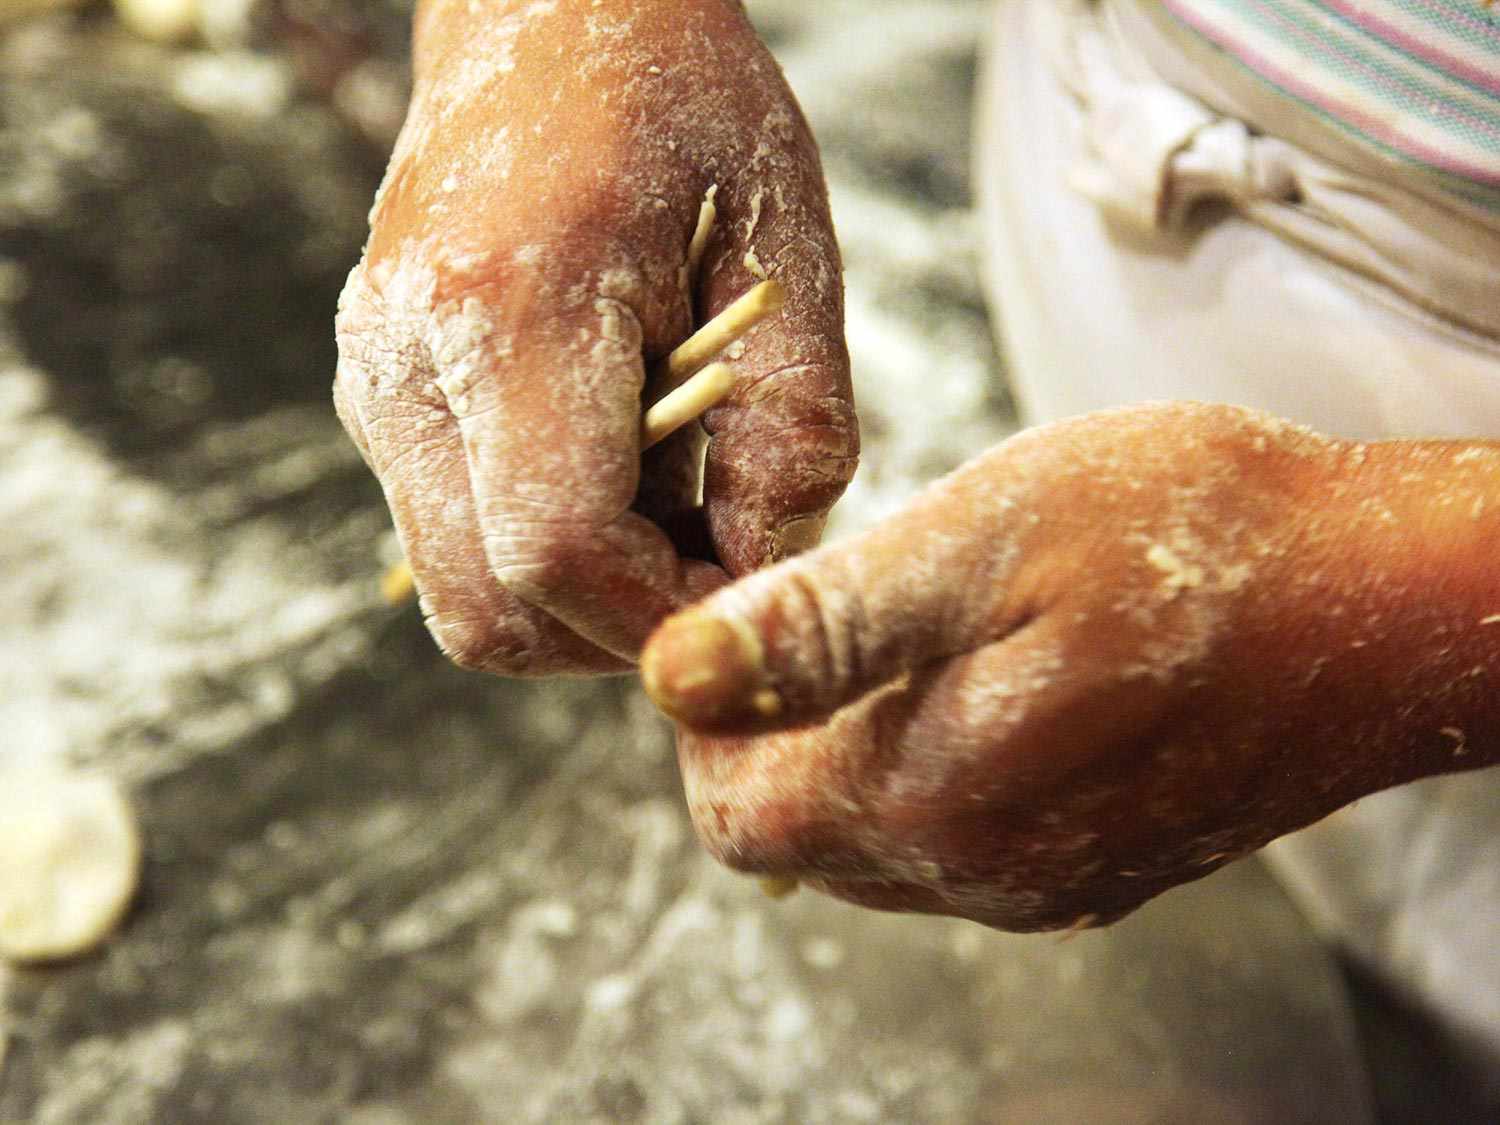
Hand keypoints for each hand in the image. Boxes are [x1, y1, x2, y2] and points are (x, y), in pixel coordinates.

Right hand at [333, 0, 855, 673]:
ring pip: (466, 596)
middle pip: (491, 612)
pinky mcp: (383, 399)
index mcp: (507, 307)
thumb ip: (793, 424)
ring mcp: (377, 386)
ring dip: (585, 597)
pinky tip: (622, 471)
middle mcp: (408, 364)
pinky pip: (459, 539)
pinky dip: (548, 551)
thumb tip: (762, 574)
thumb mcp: (783, 244)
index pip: (559, 550)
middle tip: (717, 561)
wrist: (545, 11)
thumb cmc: (680, 103)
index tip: (747, 593)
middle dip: (618, 629)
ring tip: (676, 502)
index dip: (663, 612)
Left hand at [642, 403, 1499, 929]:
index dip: (709, 721)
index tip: (743, 619)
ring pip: (874, 846)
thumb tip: (674, 675)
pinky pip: (962, 846)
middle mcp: (976, 874)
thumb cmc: (1189, 539)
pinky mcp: (1101, 868)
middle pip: (796, 836)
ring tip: (900, 637)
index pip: (731, 813)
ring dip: (850, 751)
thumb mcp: (986, 539)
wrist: (1386, 603)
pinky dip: (932, 772)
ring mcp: (1046, 884)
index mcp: (925, 799)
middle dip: (772, 733)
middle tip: (817, 611)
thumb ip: (824, 625)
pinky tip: (984, 683)